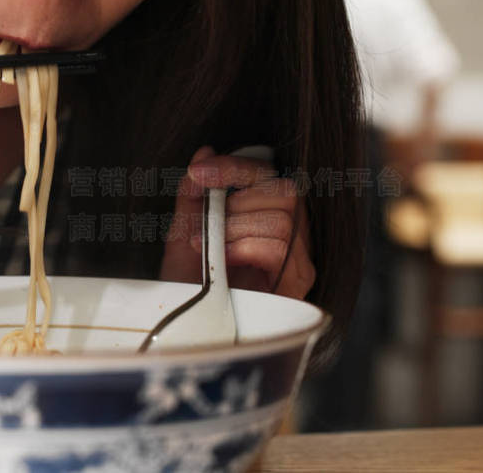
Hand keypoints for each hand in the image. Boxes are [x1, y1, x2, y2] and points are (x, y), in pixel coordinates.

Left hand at [159, 146, 314, 299]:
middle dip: (235, 203)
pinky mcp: (300, 283)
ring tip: (213, 250)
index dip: (235, 166)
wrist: (188, 330)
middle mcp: (291, 232)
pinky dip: (246, 248)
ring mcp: (299, 257)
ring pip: (283, 219)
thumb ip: (194, 194)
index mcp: (265, 213)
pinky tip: (226, 262)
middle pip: (284, 191)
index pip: (267, 173)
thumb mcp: (183, 232)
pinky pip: (280, 249)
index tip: (199, 172)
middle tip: (207, 228)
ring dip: (237, 229)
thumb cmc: (189, 284)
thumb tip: (205, 153)